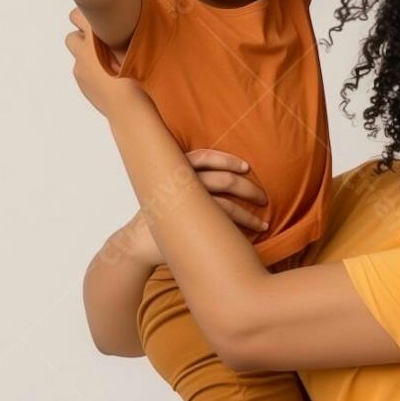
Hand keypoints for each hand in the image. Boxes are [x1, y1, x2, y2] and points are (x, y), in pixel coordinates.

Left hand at [64, 6, 144, 116]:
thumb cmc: (138, 78)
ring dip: (86, 51)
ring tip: (107, 57)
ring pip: (77, 53)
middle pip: (73, 34)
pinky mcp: (82, 83)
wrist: (131, 111)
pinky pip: (82, 69)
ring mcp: (80, 69)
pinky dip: (91, 67)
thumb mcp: (137, 47)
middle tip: (105, 39)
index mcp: (95, 37)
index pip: (77, 14)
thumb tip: (127, 15)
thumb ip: (127, 30)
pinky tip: (109, 74)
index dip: (88, 13)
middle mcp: (82, 51)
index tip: (102, 17)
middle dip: (84, 35)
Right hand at [115, 150, 269, 269]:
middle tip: (263, 198)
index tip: (246, 168)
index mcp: (175, 171)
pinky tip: (249, 236)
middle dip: (248, 188)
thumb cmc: (161, 214)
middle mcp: (179, 186)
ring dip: (248, 215)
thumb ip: (191, 179)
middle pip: (222, 180)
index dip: (227, 160)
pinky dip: (237, 230)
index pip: (204, 157)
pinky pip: (219, 226)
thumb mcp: (171, 189)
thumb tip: (223, 175)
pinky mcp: (185, 229)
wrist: (136, 244)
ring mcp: (182, 208)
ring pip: (225, 205)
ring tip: (263, 224)